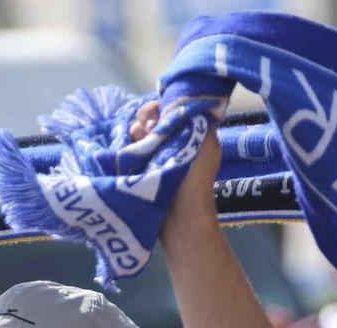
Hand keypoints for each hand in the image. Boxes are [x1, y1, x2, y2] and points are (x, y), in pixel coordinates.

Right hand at [128, 99, 221, 229]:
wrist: (180, 215)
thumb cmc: (196, 179)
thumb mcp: (208, 143)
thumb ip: (200, 118)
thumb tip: (180, 103)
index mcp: (187, 133)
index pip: (169, 109)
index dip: (162, 105)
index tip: (158, 110)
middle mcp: (169, 142)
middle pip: (150, 118)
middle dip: (146, 117)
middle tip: (149, 128)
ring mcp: (151, 156)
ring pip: (138, 131)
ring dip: (137, 130)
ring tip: (140, 139)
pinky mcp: (137, 168)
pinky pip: (128, 148)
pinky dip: (128, 144)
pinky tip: (131, 146)